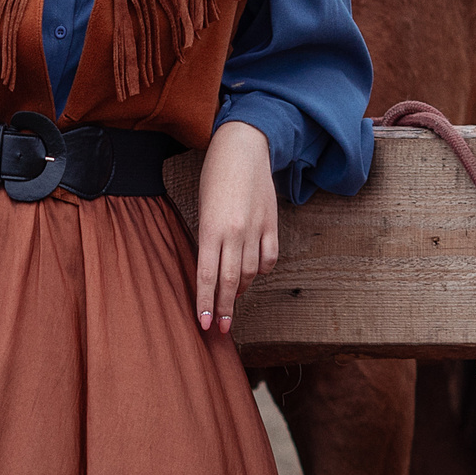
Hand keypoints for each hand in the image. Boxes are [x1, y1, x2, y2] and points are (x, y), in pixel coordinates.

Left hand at [195, 120, 279, 335]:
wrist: (243, 146)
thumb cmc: (215, 175)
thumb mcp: (203, 208)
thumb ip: (208, 239)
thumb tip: (212, 270)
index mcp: (210, 227)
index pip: (207, 275)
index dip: (206, 302)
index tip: (205, 323)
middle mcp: (234, 231)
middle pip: (231, 281)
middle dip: (224, 308)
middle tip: (221, 328)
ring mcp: (256, 227)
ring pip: (251, 272)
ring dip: (242, 290)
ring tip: (233, 301)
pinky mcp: (272, 222)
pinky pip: (269, 258)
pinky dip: (261, 271)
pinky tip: (254, 275)